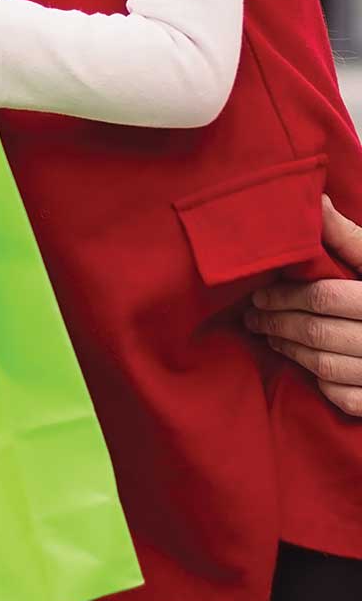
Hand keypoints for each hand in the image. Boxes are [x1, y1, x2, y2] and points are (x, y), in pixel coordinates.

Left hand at [245, 195, 361, 415]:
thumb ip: (349, 238)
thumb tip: (317, 202)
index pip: (323, 299)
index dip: (286, 297)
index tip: (260, 293)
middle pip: (319, 334)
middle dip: (278, 323)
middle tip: (252, 316)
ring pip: (328, 367)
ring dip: (292, 351)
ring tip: (270, 335)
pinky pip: (347, 398)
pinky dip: (324, 384)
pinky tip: (309, 368)